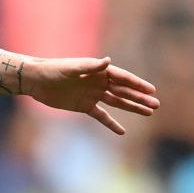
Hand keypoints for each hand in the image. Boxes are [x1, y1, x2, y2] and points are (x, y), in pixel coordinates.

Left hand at [22, 57, 158, 134]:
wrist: (36, 80)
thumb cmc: (53, 70)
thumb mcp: (71, 69)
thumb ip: (90, 67)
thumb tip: (108, 61)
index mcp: (98, 71)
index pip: (123, 78)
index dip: (138, 84)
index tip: (152, 90)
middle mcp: (99, 82)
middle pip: (124, 91)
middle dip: (140, 98)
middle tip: (156, 105)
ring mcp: (93, 94)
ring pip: (117, 102)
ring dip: (132, 107)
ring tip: (148, 113)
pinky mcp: (84, 106)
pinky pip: (101, 116)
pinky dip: (111, 123)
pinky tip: (122, 131)